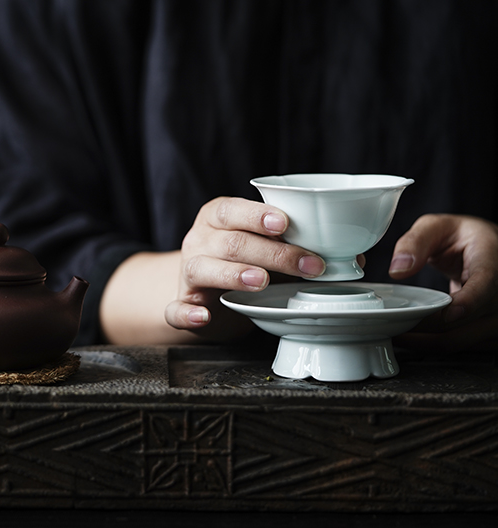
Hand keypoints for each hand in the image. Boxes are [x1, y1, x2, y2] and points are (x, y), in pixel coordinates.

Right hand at [164, 197, 325, 340]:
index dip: (257, 215)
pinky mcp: (182, 302)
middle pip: (231, 242)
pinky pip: (175, 309)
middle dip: (272, 253)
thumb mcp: (264, 246)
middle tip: (306, 265)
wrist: (206, 291)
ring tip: (262, 281)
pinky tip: (203, 317)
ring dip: (234, 274)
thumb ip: (298, 246)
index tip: (285, 223)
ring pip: (203, 268)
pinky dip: (187, 314)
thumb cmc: (242, 261)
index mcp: (217, 217)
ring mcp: (187, 272)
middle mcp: (199, 240)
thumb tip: (352, 257)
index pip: (232, 210)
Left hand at [389, 214, 497, 351]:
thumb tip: (398, 269)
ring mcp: (497, 314)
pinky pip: (465, 344)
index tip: (449, 313)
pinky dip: (439, 344)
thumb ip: (416, 242)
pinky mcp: (489, 328)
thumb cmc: (464, 237)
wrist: (488, 249)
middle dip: (429, 329)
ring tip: (399, 336)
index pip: (487, 285)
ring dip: (430, 343)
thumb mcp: (438, 226)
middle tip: (394, 327)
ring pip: (466, 339)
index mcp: (493, 261)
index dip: (470, 301)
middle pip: (470, 321)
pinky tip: (415, 339)